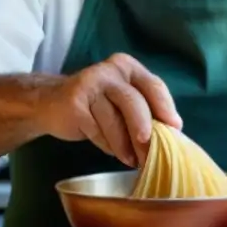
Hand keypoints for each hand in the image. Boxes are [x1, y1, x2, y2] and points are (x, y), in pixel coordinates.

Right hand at [40, 53, 181, 167]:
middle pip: (134, 102)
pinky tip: (112, 151)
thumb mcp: (122, 101)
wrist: (51, 103)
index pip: (153, 85)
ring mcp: (90, 84)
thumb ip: (144, 110)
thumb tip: (171, 135)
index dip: (165, 108)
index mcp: (127, 66)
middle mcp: (110, 71)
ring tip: (131, 160)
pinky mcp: (75, 102)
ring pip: (114, 120)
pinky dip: (107, 145)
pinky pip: (97, 130)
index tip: (175, 129)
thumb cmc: (96, 105)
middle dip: (144, 130)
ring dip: (125, 145)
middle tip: (151, 153)